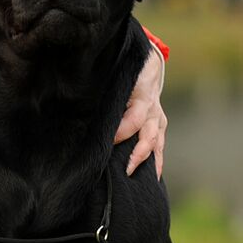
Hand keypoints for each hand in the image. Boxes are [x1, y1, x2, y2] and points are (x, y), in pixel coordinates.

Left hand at [115, 47, 166, 178]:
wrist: (149, 64)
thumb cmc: (127, 71)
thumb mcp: (118, 77)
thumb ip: (108, 91)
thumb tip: (82, 105)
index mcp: (141, 98)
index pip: (134, 119)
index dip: (122, 132)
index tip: (108, 142)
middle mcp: (152, 110)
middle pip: (149, 136)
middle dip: (138, 154)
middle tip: (126, 169)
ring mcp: (158, 118)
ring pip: (157, 142)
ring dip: (149, 161)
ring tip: (139, 178)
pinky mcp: (160, 124)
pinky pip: (160, 145)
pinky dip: (157, 161)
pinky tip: (153, 178)